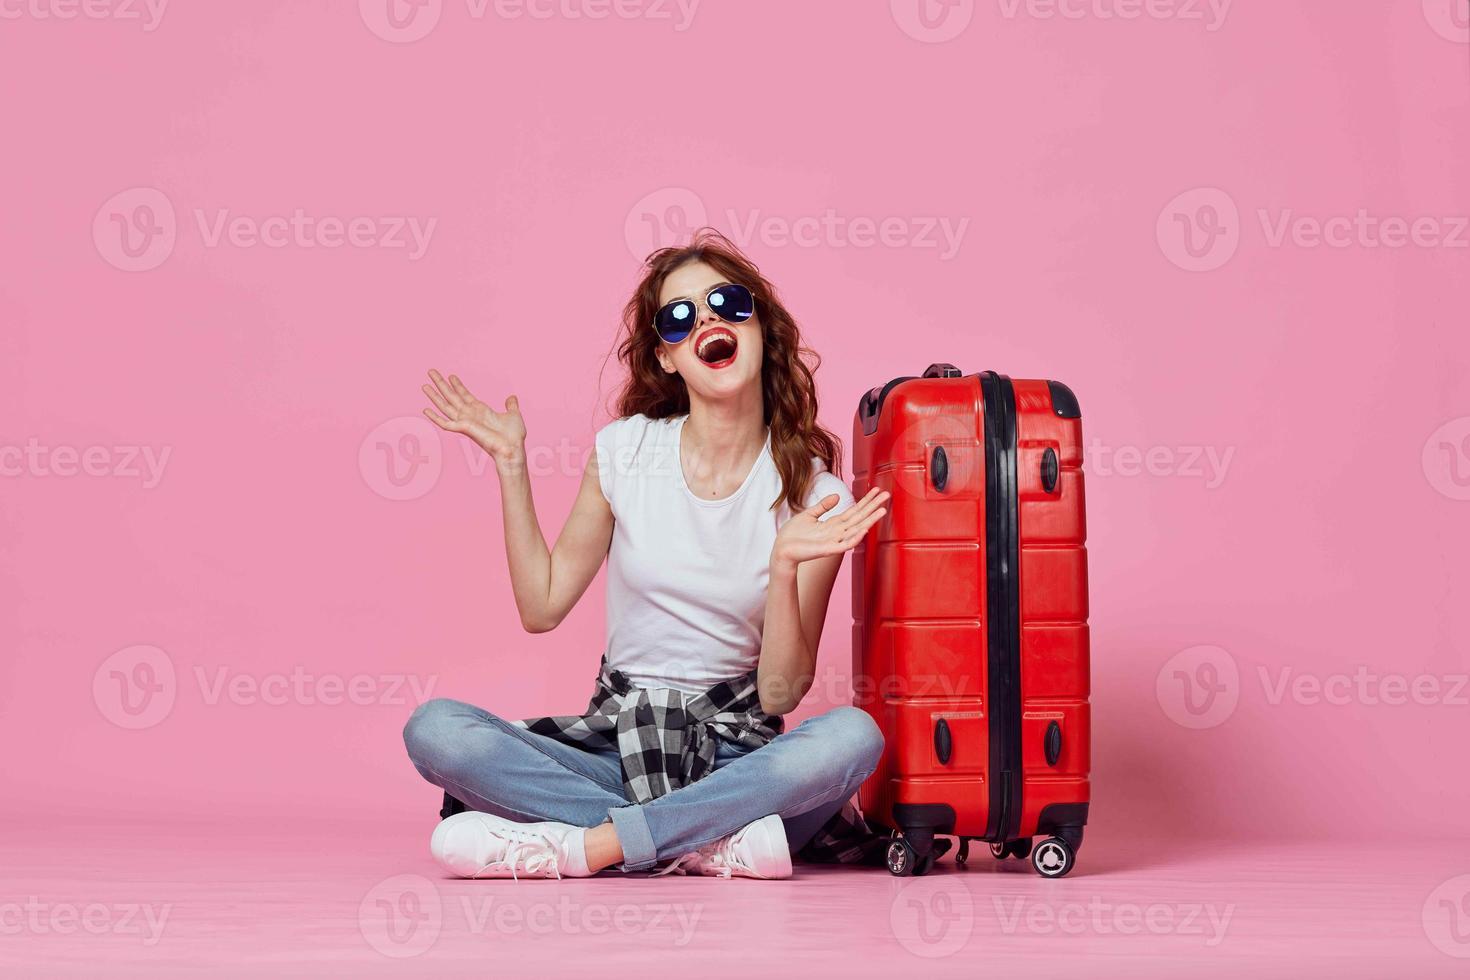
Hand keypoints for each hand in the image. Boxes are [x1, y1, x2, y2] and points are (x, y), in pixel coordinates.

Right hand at [421, 369, 526, 466]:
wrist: (513, 449)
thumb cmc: (514, 436)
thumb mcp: (514, 415)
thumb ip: (511, 405)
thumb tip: (512, 397)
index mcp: (481, 410)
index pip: (465, 395)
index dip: (457, 385)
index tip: (450, 376)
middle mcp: (470, 415)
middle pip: (451, 396)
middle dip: (441, 384)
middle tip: (431, 372)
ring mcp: (465, 422)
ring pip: (445, 406)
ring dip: (434, 396)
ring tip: (424, 385)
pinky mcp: (463, 429)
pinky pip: (445, 423)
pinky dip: (435, 417)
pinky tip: (425, 410)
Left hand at [771, 487, 889, 572]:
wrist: (781, 550)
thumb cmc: (792, 535)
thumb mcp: (808, 515)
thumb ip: (823, 506)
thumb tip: (837, 496)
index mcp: (832, 524)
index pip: (854, 511)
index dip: (865, 501)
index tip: (876, 491)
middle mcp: (837, 532)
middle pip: (859, 517)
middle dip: (872, 506)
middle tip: (887, 495)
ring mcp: (834, 541)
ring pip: (856, 529)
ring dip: (869, 520)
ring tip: (882, 510)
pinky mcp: (827, 550)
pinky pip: (844, 544)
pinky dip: (855, 537)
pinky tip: (864, 530)